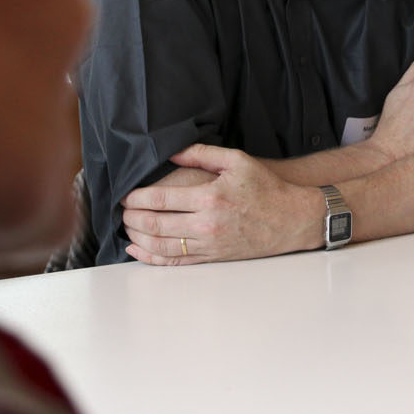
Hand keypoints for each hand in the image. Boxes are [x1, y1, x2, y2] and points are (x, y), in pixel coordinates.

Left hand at [120, 144, 312, 264]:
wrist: (292, 219)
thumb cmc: (267, 188)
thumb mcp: (237, 161)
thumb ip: (202, 154)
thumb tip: (172, 152)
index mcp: (210, 197)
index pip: (160, 200)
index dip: (135, 198)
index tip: (124, 195)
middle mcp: (206, 224)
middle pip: (154, 223)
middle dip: (131, 217)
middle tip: (120, 210)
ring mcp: (209, 244)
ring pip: (160, 245)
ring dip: (137, 237)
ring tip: (126, 227)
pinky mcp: (213, 257)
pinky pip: (176, 261)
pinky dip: (152, 257)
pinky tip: (138, 250)